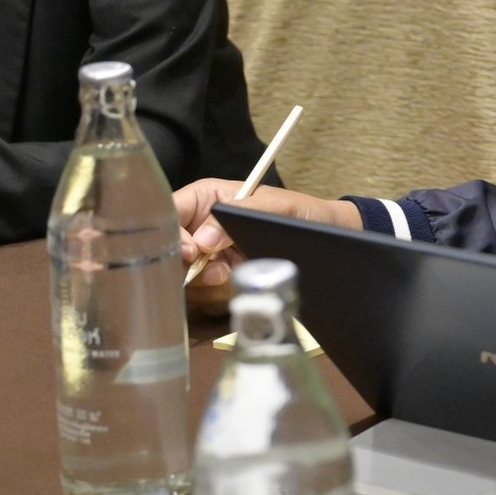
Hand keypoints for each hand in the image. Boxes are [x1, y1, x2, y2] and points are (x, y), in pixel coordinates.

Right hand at [177, 179, 358, 313]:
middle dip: (187, 265)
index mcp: (207, 199)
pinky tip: (235, 283)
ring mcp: (207, 256)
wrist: (328, 239)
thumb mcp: (278, 207)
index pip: (168, 213)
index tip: (192, 252)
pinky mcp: (218, 280)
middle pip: (167, 251)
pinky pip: (200, 295)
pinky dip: (214, 295)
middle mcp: (200, 228)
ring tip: (231, 273)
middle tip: (217, 269)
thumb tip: (204, 240)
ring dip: (204, 282)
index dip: (170, 234)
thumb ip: (243, 213)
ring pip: (181, 276)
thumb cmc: (302, 212)